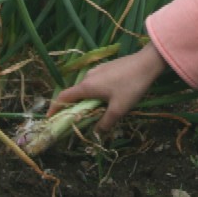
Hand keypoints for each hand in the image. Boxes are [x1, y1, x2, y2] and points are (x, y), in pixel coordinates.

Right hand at [49, 43, 167, 133]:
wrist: (147, 63)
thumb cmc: (131, 86)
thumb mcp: (119, 109)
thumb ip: (105, 123)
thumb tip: (96, 133)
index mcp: (87, 86)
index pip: (64, 97)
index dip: (55, 108)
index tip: (50, 118)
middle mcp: (88, 77)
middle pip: (75, 94)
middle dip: (73, 107)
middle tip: (76, 121)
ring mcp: (98, 70)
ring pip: (86, 88)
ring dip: (86, 101)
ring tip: (94, 113)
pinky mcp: (107, 68)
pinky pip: (95, 83)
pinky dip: (95, 93)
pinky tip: (107, 99)